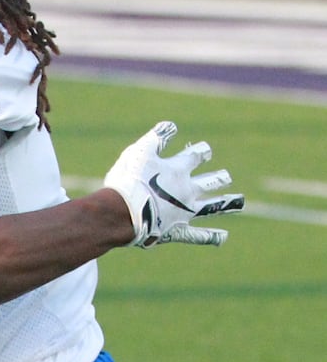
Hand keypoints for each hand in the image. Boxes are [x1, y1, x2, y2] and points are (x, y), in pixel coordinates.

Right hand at [103, 121, 244, 246]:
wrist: (122, 211)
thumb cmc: (129, 179)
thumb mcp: (139, 152)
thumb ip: (156, 138)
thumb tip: (171, 125)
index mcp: (178, 170)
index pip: (196, 156)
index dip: (201, 152)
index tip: (205, 151)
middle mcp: (187, 190)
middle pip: (209, 182)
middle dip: (217, 178)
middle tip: (225, 176)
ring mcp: (185, 212)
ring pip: (212, 207)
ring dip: (226, 203)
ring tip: (239, 201)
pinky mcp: (177, 230)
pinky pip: (198, 235)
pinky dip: (211, 236)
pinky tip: (224, 237)